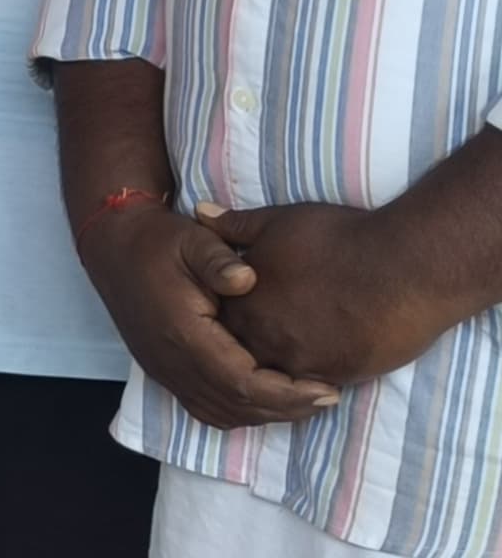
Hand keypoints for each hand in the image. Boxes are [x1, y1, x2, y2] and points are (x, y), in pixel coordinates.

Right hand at [76, 200, 337, 428]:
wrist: (114, 248)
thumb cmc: (158, 241)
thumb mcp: (191, 238)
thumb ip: (219, 260)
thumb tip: (248, 279)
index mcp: (181, 332)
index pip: (240, 381)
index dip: (287, 393)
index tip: (326, 388)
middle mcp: (170, 361)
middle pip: (236, 406)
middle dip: (286, 408)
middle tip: (329, 398)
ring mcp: (164, 370)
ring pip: (221, 414)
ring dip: (265, 414)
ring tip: (305, 402)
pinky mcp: (164, 372)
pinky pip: (205, 409)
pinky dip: (240, 413)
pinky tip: (266, 402)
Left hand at [207, 201, 468, 390]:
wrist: (404, 267)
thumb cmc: (342, 239)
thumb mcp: (279, 222)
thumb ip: (236, 225)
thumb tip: (200, 211)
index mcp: (243, 302)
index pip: (216, 323)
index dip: (226, 320)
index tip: (237, 315)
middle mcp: (262, 336)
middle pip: (240, 354)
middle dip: (244, 351)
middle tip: (262, 343)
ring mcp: (297, 360)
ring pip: (271, 377)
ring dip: (275, 371)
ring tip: (290, 360)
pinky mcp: (333, 376)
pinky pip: (306, 391)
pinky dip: (305, 384)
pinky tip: (314, 372)